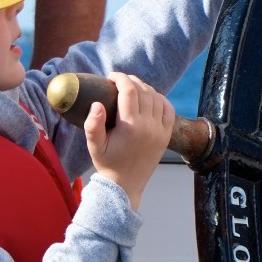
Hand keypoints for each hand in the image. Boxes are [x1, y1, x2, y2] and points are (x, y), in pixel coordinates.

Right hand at [83, 72, 174, 209]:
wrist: (125, 186)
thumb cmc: (107, 164)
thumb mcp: (94, 146)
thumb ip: (92, 125)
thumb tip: (97, 104)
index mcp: (130, 126)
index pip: (129, 91)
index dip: (120, 78)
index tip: (111, 76)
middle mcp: (148, 126)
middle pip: (143, 91)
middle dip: (131, 81)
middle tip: (120, 80)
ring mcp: (160, 131)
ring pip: (156, 98)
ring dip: (145, 88)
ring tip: (132, 88)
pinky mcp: (166, 136)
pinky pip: (168, 110)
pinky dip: (161, 99)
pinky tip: (151, 97)